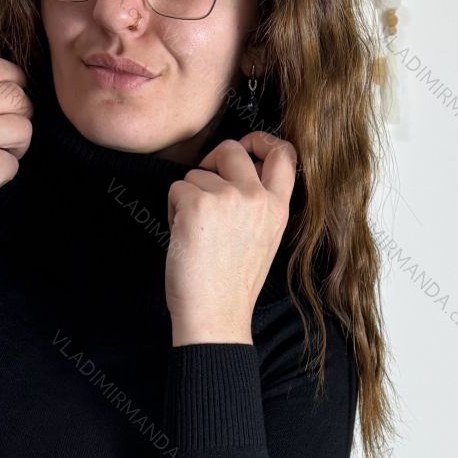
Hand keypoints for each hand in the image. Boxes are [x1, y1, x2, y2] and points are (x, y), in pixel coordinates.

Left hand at [165, 130, 297, 344]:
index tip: (247, 146)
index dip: (262, 140)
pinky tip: (184, 237)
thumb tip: (239, 170)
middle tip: (203, 187)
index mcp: (278, 209)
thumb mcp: (264, 241)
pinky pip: (177, 188)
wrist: (215, 317)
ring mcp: (228, 199)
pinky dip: (173, 210)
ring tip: (197, 232)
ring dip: (189, 197)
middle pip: (232, 149)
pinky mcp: (198, 205)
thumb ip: (259, 205)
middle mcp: (258, 199)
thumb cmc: (232, 286)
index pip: (284, 154)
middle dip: (212, 161)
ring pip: (197, 173)